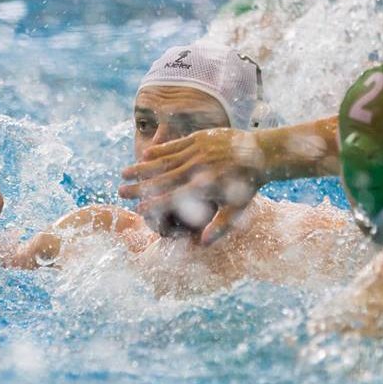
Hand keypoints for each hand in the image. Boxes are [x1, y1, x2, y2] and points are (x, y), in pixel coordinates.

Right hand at [119, 128, 265, 244]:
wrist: (262, 153)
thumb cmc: (247, 186)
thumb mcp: (237, 210)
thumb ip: (220, 227)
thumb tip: (202, 245)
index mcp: (206, 187)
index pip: (174, 198)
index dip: (155, 204)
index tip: (139, 211)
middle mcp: (199, 168)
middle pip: (163, 179)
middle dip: (140, 186)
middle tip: (120, 193)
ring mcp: (198, 151)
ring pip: (165, 160)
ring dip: (143, 168)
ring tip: (123, 174)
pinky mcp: (199, 138)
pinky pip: (175, 145)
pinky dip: (159, 150)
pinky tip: (144, 156)